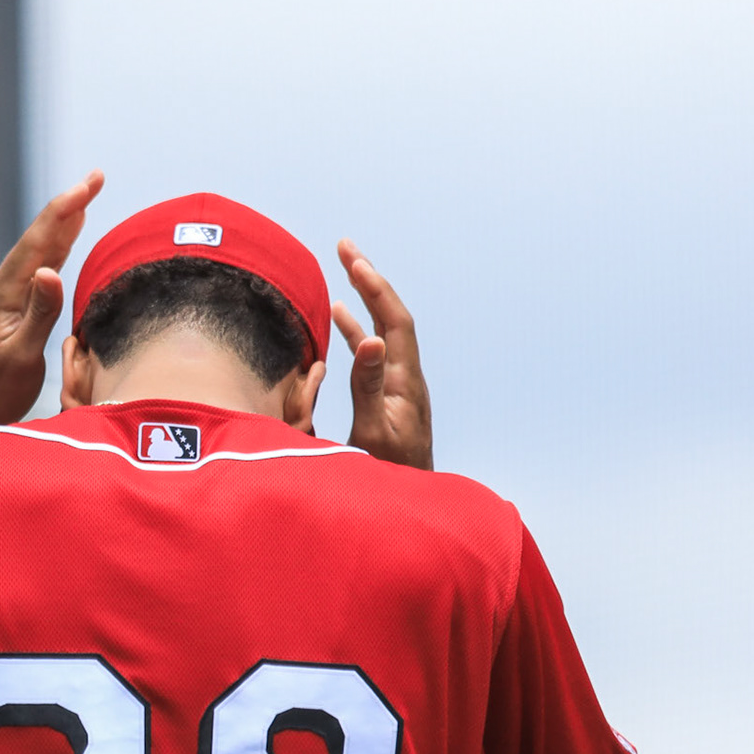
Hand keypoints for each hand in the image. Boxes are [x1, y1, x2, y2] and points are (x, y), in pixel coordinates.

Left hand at [0, 170, 105, 443]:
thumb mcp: (22, 355)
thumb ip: (39, 313)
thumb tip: (50, 270)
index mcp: (4, 292)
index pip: (40, 240)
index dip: (67, 208)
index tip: (92, 183)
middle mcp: (3, 288)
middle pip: (40, 237)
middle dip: (68, 205)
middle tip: (95, 178)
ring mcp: (7, 299)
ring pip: (40, 251)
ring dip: (63, 224)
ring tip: (83, 201)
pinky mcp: (13, 310)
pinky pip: (39, 270)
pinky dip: (57, 250)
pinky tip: (65, 245)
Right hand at [332, 239, 432, 469]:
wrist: (412, 505)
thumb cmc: (390, 477)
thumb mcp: (373, 432)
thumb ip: (369, 386)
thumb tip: (371, 339)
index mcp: (405, 382)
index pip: (394, 322)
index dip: (375, 288)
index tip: (352, 259)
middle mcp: (407, 378)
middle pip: (391, 317)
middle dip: (369, 280)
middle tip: (345, 248)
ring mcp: (400, 387)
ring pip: (383, 332)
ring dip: (363, 300)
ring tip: (344, 270)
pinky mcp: (391, 398)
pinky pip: (374, 353)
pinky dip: (356, 329)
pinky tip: (341, 319)